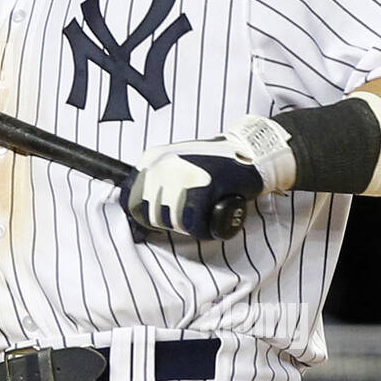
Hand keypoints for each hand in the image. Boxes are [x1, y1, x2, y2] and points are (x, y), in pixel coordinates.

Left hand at [120, 133, 266, 241]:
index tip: (160, 219)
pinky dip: (206, 228)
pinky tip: (217, 211)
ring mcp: (181, 174)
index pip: (130, 200)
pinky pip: (195, 226)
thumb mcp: (175, 163)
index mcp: (151, 158)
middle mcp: (162, 164)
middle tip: (192, 213)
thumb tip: (135, 209)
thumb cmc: (214, 163)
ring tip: (206, 209)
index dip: (145, 216)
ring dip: (190, 225)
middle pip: (152, 216)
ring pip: (173, 222)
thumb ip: (156, 182)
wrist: (251, 152)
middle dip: (171, 223)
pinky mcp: (203, 187)